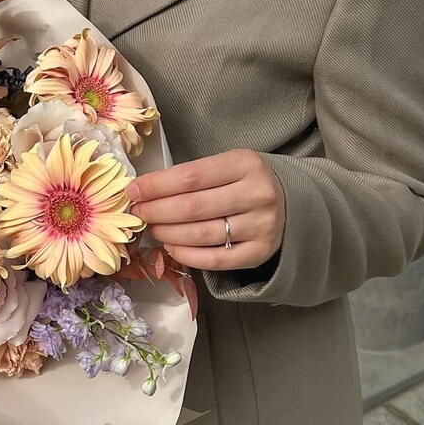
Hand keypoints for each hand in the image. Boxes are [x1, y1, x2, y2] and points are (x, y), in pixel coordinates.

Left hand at [125, 149, 284, 270]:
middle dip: (157, 211)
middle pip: (193, 207)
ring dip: (168, 234)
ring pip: (201, 234)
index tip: (133, 191)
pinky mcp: (260, 252)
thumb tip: (145, 191)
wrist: (291, 204)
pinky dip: (187, 256)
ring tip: (154, 229)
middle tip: (139, 213)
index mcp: (245, 164)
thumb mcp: (228, 165)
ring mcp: (261, 226)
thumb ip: (194, 176)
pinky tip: (172, 248)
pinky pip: (215, 260)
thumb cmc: (246, 182)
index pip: (191, 176)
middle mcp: (257, 194)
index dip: (156, 186)